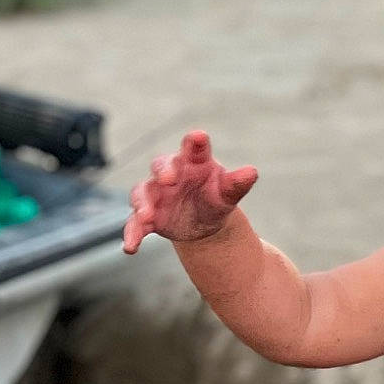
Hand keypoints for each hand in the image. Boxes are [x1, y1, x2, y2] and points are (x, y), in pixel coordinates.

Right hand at [123, 130, 257, 253]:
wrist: (203, 223)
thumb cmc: (215, 198)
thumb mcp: (227, 193)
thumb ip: (237, 183)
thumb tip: (252, 173)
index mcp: (194, 162)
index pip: (194, 148)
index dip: (195, 142)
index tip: (199, 136)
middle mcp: (171, 173)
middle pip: (161, 165)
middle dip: (164, 170)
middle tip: (168, 179)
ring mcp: (156, 193)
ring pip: (142, 193)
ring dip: (142, 203)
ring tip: (147, 216)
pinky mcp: (147, 215)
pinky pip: (135, 222)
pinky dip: (131, 233)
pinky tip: (130, 247)